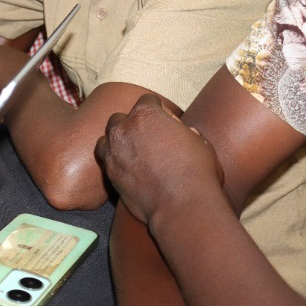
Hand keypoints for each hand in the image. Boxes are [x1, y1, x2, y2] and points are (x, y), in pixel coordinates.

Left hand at [95, 95, 224, 224]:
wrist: (181, 204)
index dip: (160, 110)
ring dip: (118, 142)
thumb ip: (185, 132)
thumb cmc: (196, 171)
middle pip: (121, 118)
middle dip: (133, 125)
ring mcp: (112, 150)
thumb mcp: (199, 142)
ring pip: (107, 138)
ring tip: (135, 154)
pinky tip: (130, 170)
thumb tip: (185, 132)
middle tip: (150, 140)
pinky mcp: (109, 172)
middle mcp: (123, 128)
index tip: (168, 123)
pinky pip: (106, 160)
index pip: (147, 101)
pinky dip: (115, 162)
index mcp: (146, 114)